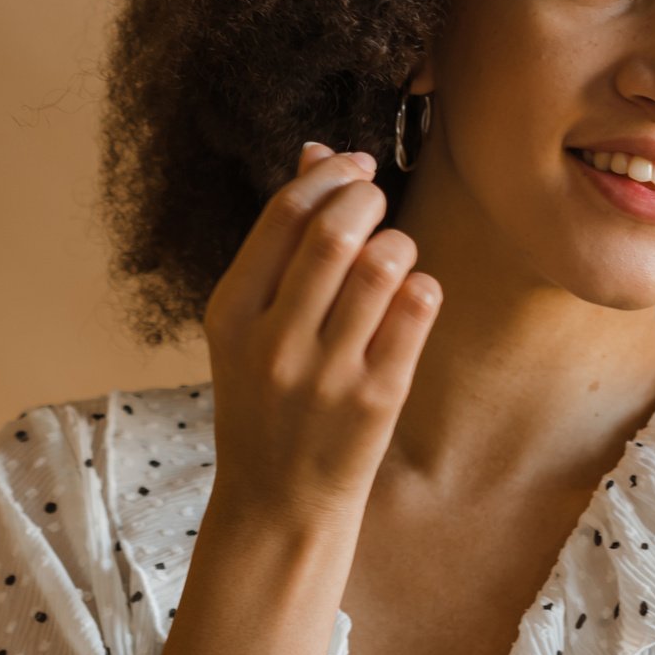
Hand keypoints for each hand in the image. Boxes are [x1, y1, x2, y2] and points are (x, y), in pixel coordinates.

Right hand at [203, 139, 442, 535]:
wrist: (278, 503)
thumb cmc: (267, 399)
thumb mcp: (249, 323)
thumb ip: (279, 240)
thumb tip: (316, 151)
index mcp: (232, 312)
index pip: (286, 214)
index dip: (330, 175)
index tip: (355, 166)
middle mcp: (274, 341)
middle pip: (336, 231)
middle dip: (368, 197)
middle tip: (378, 200)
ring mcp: (326, 373)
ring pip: (383, 264)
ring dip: (399, 241)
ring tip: (394, 255)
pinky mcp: (376, 399)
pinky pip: (417, 309)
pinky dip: (422, 285)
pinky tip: (411, 295)